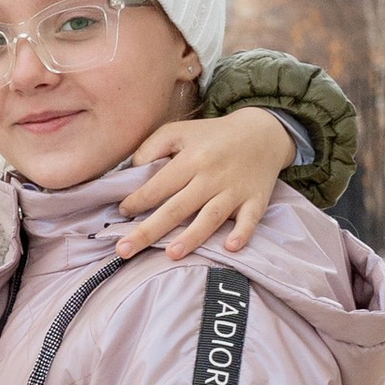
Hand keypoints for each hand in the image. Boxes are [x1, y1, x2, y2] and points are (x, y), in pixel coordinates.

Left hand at [116, 105, 293, 258]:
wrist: (263, 132)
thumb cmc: (212, 136)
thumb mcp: (178, 131)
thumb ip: (151, 148)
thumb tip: (131, 172)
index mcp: (191, 159)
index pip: (159, 185)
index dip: (137, 201)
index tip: (121, 213)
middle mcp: (212, 176)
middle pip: (177, 208)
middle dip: (149, 230)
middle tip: (124, 250)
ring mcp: (235, 190)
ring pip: (211, 217)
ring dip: (192, 237)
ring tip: (171, 254)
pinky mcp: (256, 200)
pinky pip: (250, 220)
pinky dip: (242, 234)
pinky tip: (229, 248)